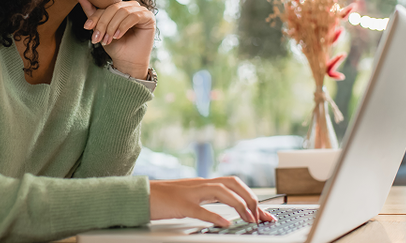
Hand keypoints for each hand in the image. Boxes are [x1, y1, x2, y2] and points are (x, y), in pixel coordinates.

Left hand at [74, 0, 154, 78]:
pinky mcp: (149, 17)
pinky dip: (123, 26)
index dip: (96, 17)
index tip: (87, 27)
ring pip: (123, 11)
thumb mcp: (100, 28)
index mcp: (120, 7)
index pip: (105, 7)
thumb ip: (92, 12)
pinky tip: (118, 36)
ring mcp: (141, 10)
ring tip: (109, 39)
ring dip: (112, 26)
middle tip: (98, 37)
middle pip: (114, 8)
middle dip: (103, 23)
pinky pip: (134, 16)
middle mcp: (131, 6)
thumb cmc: (115, 46)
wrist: (127, 61)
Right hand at [149, 177, 276, 227]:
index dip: (252, 196)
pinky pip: (200, 209)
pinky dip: (215, 216)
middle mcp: (200, 184)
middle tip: (260, 215)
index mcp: (203, 183)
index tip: (265, 213)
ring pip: (221, 192)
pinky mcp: (180, 204)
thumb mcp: (190, 198)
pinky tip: (225, 223)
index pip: (233, 184)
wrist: (140, 195)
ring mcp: (190, 193)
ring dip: (239, 205)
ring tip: (250, 219)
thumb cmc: (164, 199)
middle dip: (250, 198)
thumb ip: (207, 200)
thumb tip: (226, 211)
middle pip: (232, 182)